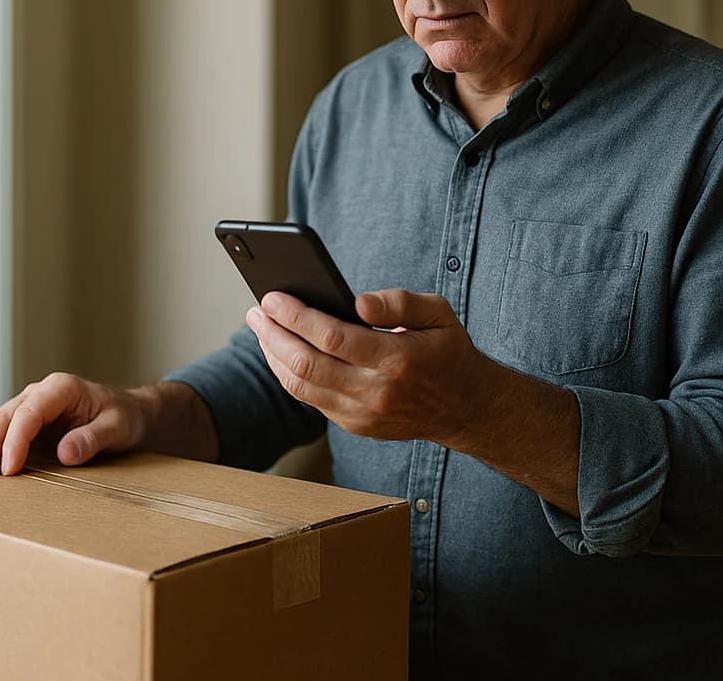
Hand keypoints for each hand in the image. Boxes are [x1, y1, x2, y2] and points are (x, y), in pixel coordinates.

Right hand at [0, 373, 147, 475]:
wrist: (129, 414)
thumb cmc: (124, 417)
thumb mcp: (117, 427)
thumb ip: (92, 438)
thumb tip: (64, 453)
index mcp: (62, 388)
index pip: (29, 412)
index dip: (15, 440)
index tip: (9, 467)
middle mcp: (42, 393)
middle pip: (7, 415)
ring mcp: (32, 406)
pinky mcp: (29, 423)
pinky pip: (4, 432)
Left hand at [245, 289, 497, 447]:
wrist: (466, 408)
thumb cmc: (448, 351)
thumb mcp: (438, 314)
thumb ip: (399, 302)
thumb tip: (357, 301)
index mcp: (398, 359)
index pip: (333, 337)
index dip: (296, 316)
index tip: (272, 297)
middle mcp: (377, 392)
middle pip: (307, 364)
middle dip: (273, 335)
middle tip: (256, 311)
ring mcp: (363, 415)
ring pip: (301, 387)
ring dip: (274, 356)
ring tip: (261, 329)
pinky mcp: (355, 426)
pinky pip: (311, 400)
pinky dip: (289, 375)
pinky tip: (281, 352)